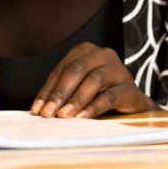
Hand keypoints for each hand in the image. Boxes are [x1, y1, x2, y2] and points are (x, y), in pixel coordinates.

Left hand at [32, 43, 157, 117]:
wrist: (131, 103)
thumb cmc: (99, 93)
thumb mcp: (78, 88)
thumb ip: (61, 93)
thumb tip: (39, 109)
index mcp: (85, 51)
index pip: (61, 70)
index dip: (47, 90)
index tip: (36, 110)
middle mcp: (103, 55)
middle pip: (76, 70)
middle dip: (59, 93)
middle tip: (47, 113)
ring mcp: (118, 69)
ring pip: (93, 80)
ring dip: (75, 99)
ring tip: (63, 115)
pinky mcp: (129, 88)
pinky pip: (109, 96)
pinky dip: (93, 107)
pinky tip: (81, 117)